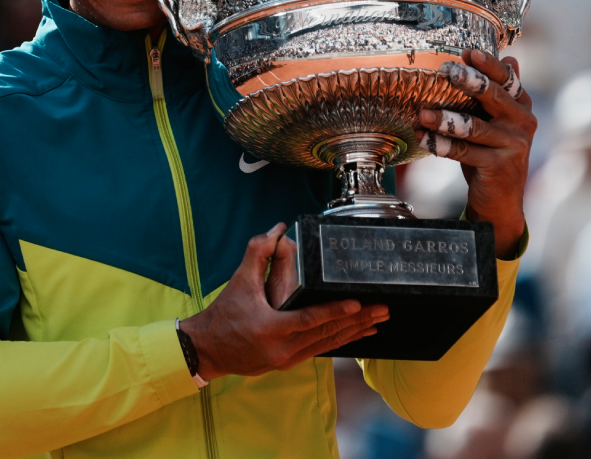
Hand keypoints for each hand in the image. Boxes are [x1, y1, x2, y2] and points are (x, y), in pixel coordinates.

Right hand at [180, 223, 388, 379]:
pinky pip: (321, 350)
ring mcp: (287, 359)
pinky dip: (340, 341)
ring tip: (378, 320)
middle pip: (327, 334)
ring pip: (328, 345)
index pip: (310, 320)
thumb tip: (277, 228)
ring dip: (354, 332)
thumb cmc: (224, 313)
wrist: (208, 348)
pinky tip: (357, 334)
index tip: (358, 303)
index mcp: (271, 328)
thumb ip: (258, 252)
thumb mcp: (239, 280)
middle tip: (382, 309)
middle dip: (357, 321)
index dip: (335, 311)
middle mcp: (282, 348)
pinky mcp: (288, 363)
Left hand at [415, 48, 534, 259]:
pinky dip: (441, 145)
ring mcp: (513, 145)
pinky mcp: (499, 166)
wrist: (500, 200)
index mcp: (522, 106)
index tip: (467, 52)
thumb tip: (511, 57)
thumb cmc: (492, 153)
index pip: (507, 79)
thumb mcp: (497, 122)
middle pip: (494, 97)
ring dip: (445, 119)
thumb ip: (499, 94)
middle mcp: (523, 122)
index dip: (488, 64)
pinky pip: (465, 152)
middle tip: (445, 71)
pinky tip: (423, 138)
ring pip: (474, 127)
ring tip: (422, 113)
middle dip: (469, 82)